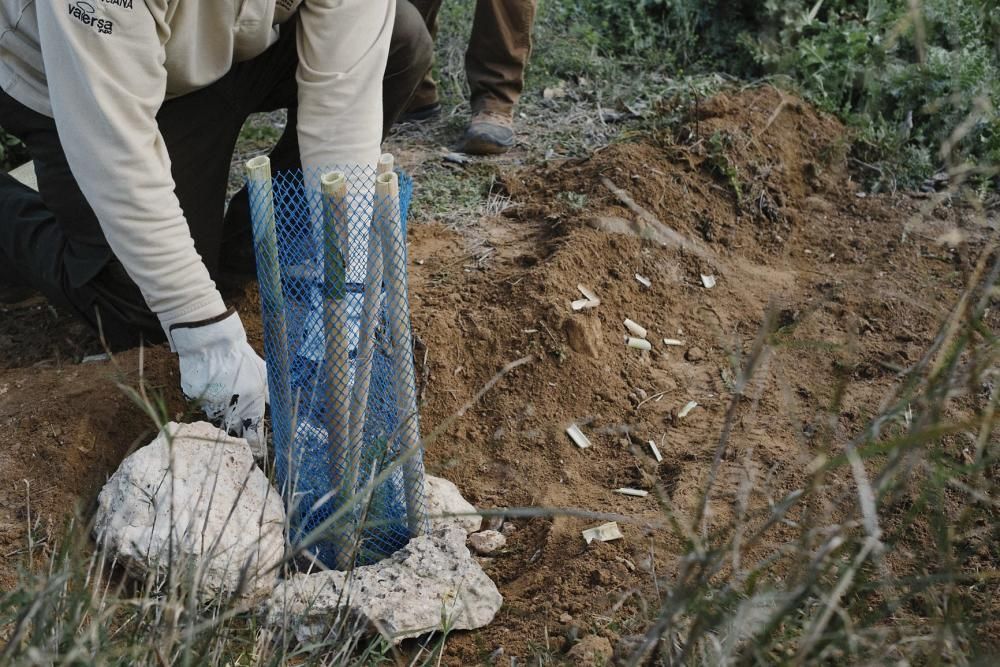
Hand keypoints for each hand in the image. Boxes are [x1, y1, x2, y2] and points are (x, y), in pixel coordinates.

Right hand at [170, 309, 267, 450]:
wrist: (212, 340)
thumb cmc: (241, 356)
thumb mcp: (263, 373)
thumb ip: (270, 394)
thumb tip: (281, 407)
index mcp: (250, 403)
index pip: (253, 434)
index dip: (256, 445)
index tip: (258, 451)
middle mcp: (230, 407)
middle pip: (234, 428)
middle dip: (239, 428)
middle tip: (241, 419)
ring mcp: (209, 402)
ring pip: (218, 418)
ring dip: (223, 413)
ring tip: (226, 395)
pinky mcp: (194, 396)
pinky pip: (203, 405)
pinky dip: (209, 400)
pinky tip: (213, 385)